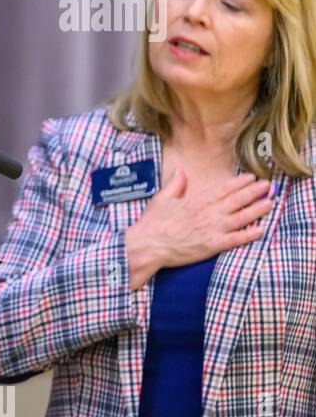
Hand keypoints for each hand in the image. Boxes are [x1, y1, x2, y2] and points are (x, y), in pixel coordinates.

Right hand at [124, 168, 271, 289]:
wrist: (147, 246)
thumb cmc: (152, 223)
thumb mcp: (161, 199)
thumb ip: (175, 184)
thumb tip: (180, 171)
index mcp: (196, 200)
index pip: (222, 189)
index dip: (239, 183)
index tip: (251, 177)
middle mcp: (207, 213)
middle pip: (236, 200)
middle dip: (254, 192)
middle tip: (268, 186)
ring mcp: (211, 229)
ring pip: (240, 217)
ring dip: (257, 210)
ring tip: (270, 203)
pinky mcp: (212, 245)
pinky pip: (235, 239)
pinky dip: (249, 235)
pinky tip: (261, 230)